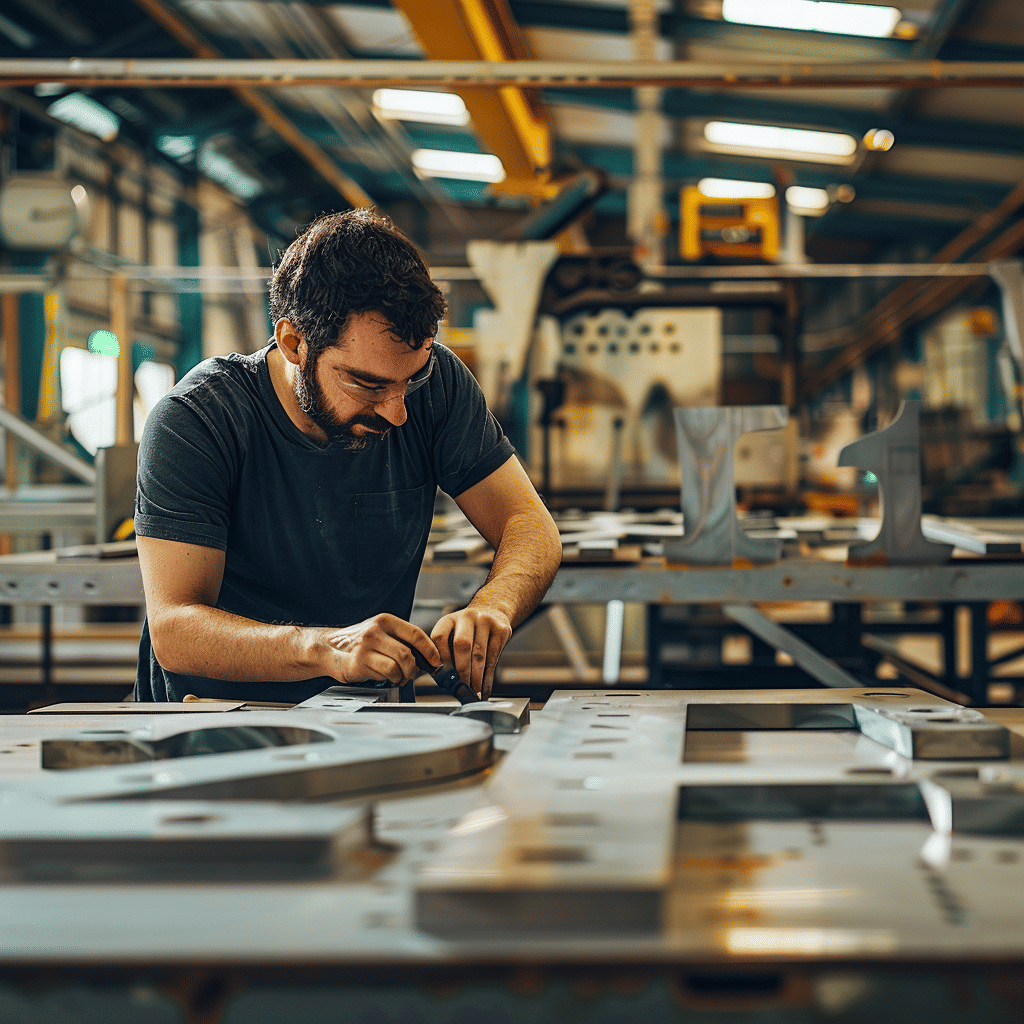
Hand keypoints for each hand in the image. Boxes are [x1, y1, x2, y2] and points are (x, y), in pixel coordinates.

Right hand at [319, 613, 439, 685]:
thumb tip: (427, 656)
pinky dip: (391, 679)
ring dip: (403, 676)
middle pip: (408, 653)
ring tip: (399, 677)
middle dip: (414, 669)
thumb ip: (401, 639)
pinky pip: (386, 673)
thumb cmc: (358, 644)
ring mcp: (366, 646)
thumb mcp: (380, 632)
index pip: (416, 634)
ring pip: (399, 664)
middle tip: (412, 675)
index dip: (430, 650)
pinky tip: (387, 678)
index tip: (436, 662)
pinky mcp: (360, 662)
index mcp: (385, 620)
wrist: (328, 649)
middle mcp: (376, 630)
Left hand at [431, 605, 511, 698]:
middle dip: (462, 670)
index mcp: (449, 619)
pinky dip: (488, 677)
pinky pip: (494, 657)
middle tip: (462, 688)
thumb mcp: (454, 634)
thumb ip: (447, 654)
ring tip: (474, 692)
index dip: (440, 657)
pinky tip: (484, 688)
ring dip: (476, 678)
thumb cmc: (468, 631)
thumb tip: (445, 682)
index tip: (441, 674)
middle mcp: (467, 617)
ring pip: (479, 654)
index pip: (440, 637)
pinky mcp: (501, 630)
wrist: (493, 612)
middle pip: (462, 645)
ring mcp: (486, 621)